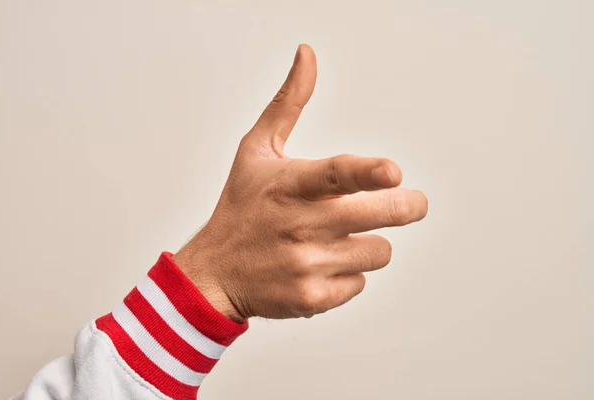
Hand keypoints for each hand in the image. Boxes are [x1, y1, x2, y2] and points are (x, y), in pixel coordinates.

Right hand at [173, 44, 427, 320]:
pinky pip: (360, 283)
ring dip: (366, 242)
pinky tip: (319, 266)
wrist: (215, 272)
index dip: (367, 173)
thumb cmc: (241, 206)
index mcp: (288, 184)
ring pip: (378, 251)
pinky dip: (348, 274)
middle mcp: (298, 225)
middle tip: (409, 202)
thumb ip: (288, 104)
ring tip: (335, 238)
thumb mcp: (256, 150)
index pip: (333, 175)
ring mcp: (305, 265)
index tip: (393, 172)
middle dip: (404, 207)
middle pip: (378, 217)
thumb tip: (307, 55)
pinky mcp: (311, 298)